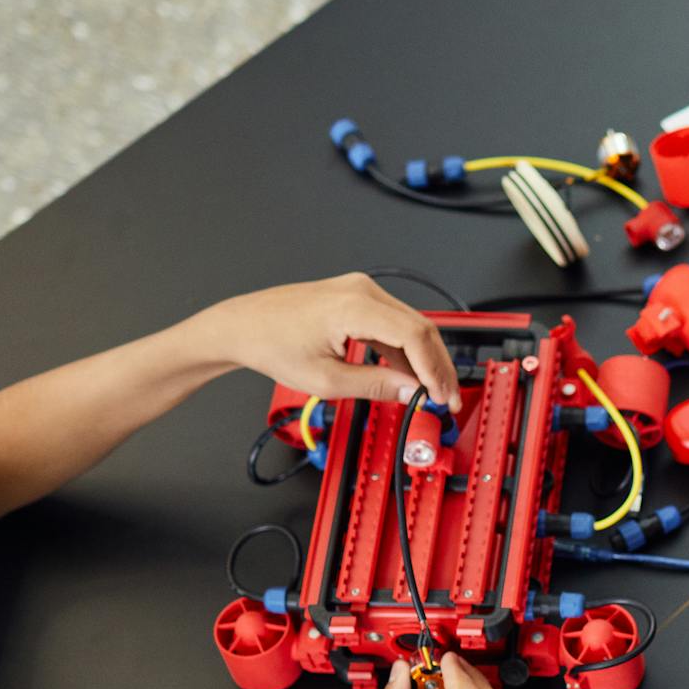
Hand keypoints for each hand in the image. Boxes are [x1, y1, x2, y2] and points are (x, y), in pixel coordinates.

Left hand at [189, 273, 459, 410]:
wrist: (242, 326)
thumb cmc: (271, 344)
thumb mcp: (326, 380)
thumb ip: (376, 385)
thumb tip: (412, 393)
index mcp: (354, 306)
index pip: (415, 336)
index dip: (435, 370)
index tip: (441, 396)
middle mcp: (362, 290)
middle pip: (420, 328)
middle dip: (437, 366)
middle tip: (446, 397)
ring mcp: (360, 291)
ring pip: (410, 326)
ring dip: (423, 359)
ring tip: (429, 392)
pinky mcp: (356, 297)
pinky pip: (392, 324)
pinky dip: (403, 350)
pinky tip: (407, 375)